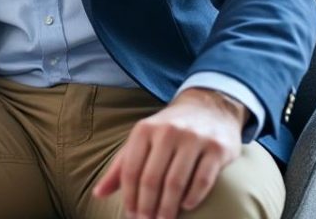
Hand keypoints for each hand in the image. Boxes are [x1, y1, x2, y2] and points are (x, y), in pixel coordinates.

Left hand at [92, 88, 245, 218]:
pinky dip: (194, 196)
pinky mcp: (217, 148)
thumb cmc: (168, 130)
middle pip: (152, 178)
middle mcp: (168, 132)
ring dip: (168, 206)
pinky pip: (203, 178)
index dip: (129, 196)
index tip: (131, 215)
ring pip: (176, 181)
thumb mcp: (141, 140)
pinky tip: (186, 207)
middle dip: (147, 206)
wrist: (209, 108)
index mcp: (144, 130)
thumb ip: (120, 167)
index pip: (131, 170)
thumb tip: (98, 194)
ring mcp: (194, 138)